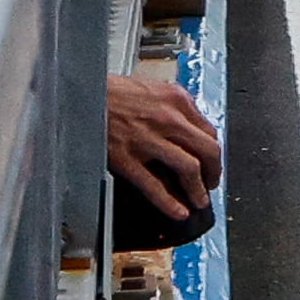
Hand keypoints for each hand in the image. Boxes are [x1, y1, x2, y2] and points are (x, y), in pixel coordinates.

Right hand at [105, 73, 222, 219]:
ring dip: (198, 190)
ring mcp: (148, 140)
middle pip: (207, 150)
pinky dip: (170, 202)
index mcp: (176, 99)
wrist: (85, 93)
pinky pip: (155, 185)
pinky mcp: (127, 158)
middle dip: (214, 171)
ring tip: (199, 200)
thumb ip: (174, 108)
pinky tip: (178, 211)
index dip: (213, 152)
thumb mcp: (153, 89)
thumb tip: (189, 129)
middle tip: (212, 183)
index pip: (209, 131)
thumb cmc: (115, 91)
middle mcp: (168, 118)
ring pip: (188, 168)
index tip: (212, 162)